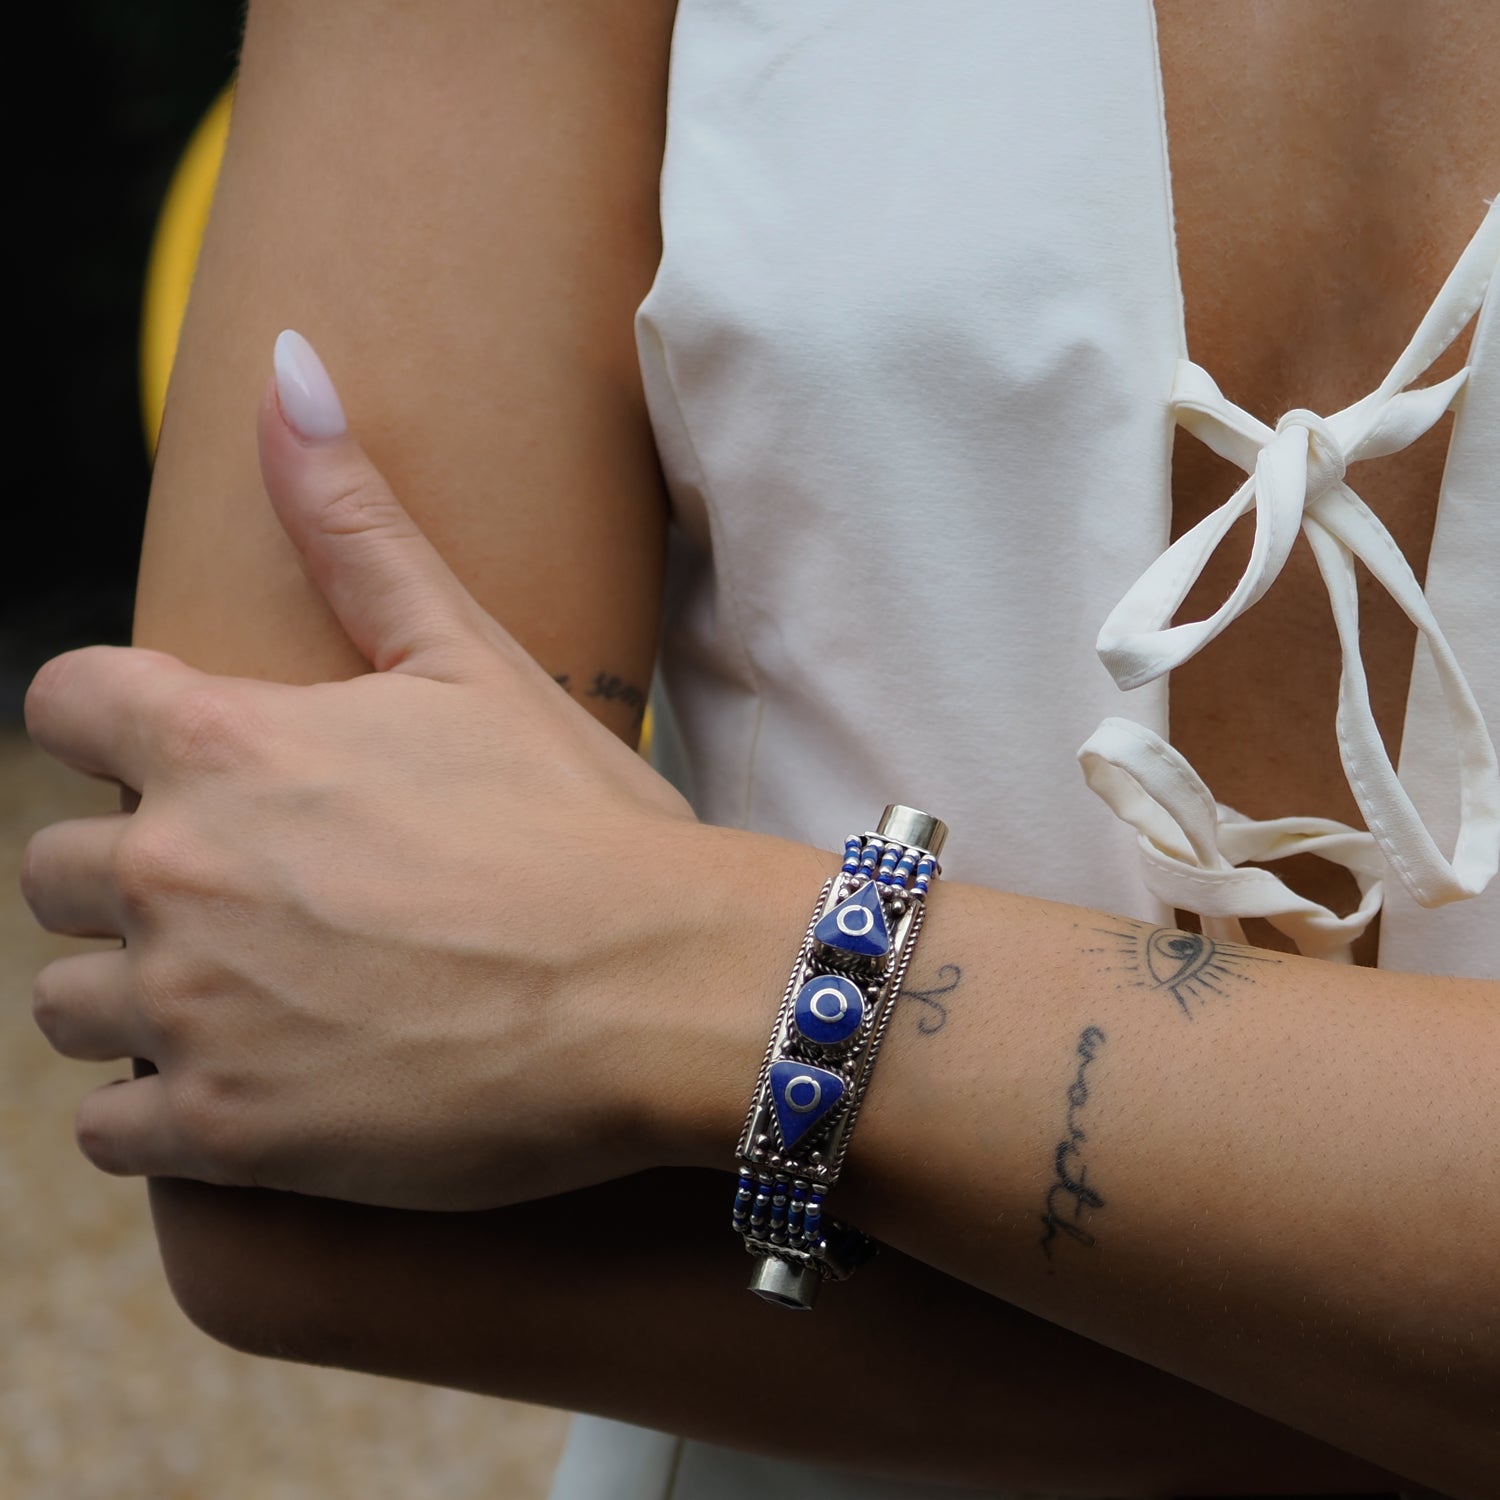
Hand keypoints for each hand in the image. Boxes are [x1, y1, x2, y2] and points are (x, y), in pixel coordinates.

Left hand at [21, 330, 704, 1210]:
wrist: (657, 990)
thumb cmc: (578, 825)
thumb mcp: (469, 658)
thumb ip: (355, 522)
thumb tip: (286, 366)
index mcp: (224, 743)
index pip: (62, 705)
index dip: (107, 727)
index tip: (170, 759)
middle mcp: (177, 871)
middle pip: (50, 868)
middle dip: (127, 876)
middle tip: (246, 894)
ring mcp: (192, 1010)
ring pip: (65, 1001)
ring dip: (135, 993)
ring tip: (250, 994)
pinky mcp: (227, 1134)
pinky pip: (110, 1132)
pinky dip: (159, 1114)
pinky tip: (247, 1088)